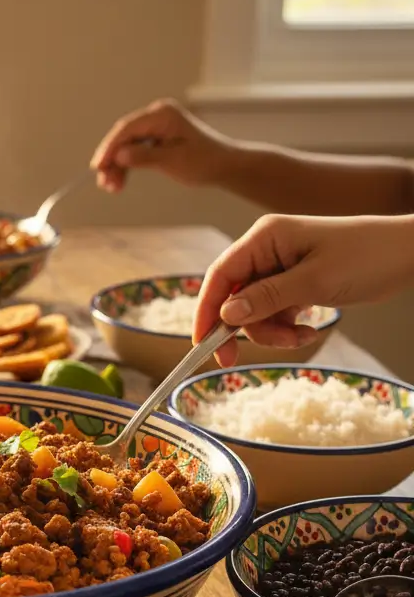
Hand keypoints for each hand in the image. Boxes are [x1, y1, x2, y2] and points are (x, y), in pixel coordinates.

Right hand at [91, 98, 238, 192]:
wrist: (224, 166)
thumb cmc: (204, 162)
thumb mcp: (172, 161)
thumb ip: (143, 157)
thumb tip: (118, 156)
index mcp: (162, 115)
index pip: (127, 130)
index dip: (109, 149)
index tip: (97, 168)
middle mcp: (157, 115)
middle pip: (123, 137)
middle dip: (111, 160)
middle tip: (104, 183)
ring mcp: (156, 125)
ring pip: (126, 145)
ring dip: (117, 166)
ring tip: (111, 188)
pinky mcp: (157, 136)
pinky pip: (135, 149)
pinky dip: (127, 165)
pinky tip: (120, 181)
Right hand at [194, 213, 413, 365]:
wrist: (410, 254)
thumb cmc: (367, 257)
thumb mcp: (315, 281)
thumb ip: (267, 298)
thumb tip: (225, 315)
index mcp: (264, 237)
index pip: (220, 275)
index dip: (206, 310)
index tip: (203, 344)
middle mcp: (266, 249)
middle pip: (233, 296)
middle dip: (246, 327)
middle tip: (241, 358)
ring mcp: (279, 266)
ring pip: (253, 309)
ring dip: (271, 331)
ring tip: (300, 337)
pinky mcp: (293, 281)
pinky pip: (274, 310)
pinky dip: (285, 327)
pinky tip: (307, 331)